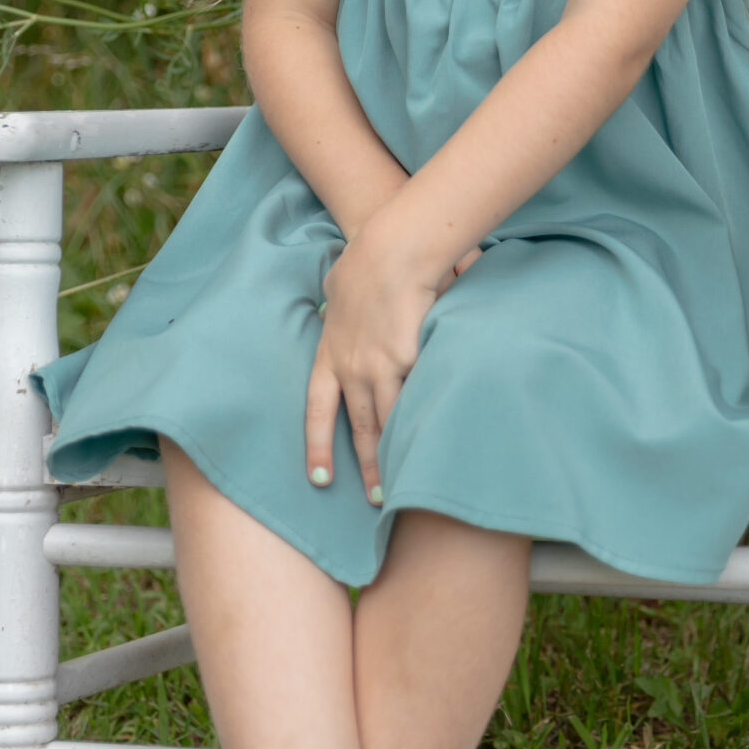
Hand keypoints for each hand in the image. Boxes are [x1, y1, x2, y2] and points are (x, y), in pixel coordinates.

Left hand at [304, 225, 478, 501]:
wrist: (391, 249)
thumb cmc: (368, 259)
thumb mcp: (338, 286)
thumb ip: (338, 303)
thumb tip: (335, 299)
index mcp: (330, 352)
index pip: (317, 408)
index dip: (317, 444)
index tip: (318, 477)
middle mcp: (351, 367)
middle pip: (357, 426)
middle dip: (366, 465)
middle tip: (376, 499)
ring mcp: (379, 368)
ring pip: (386, 422)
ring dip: (394, 457)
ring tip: (405, 487)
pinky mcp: (408, 362)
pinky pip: (415, 402)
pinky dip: (421, 427)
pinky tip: (431, 448)